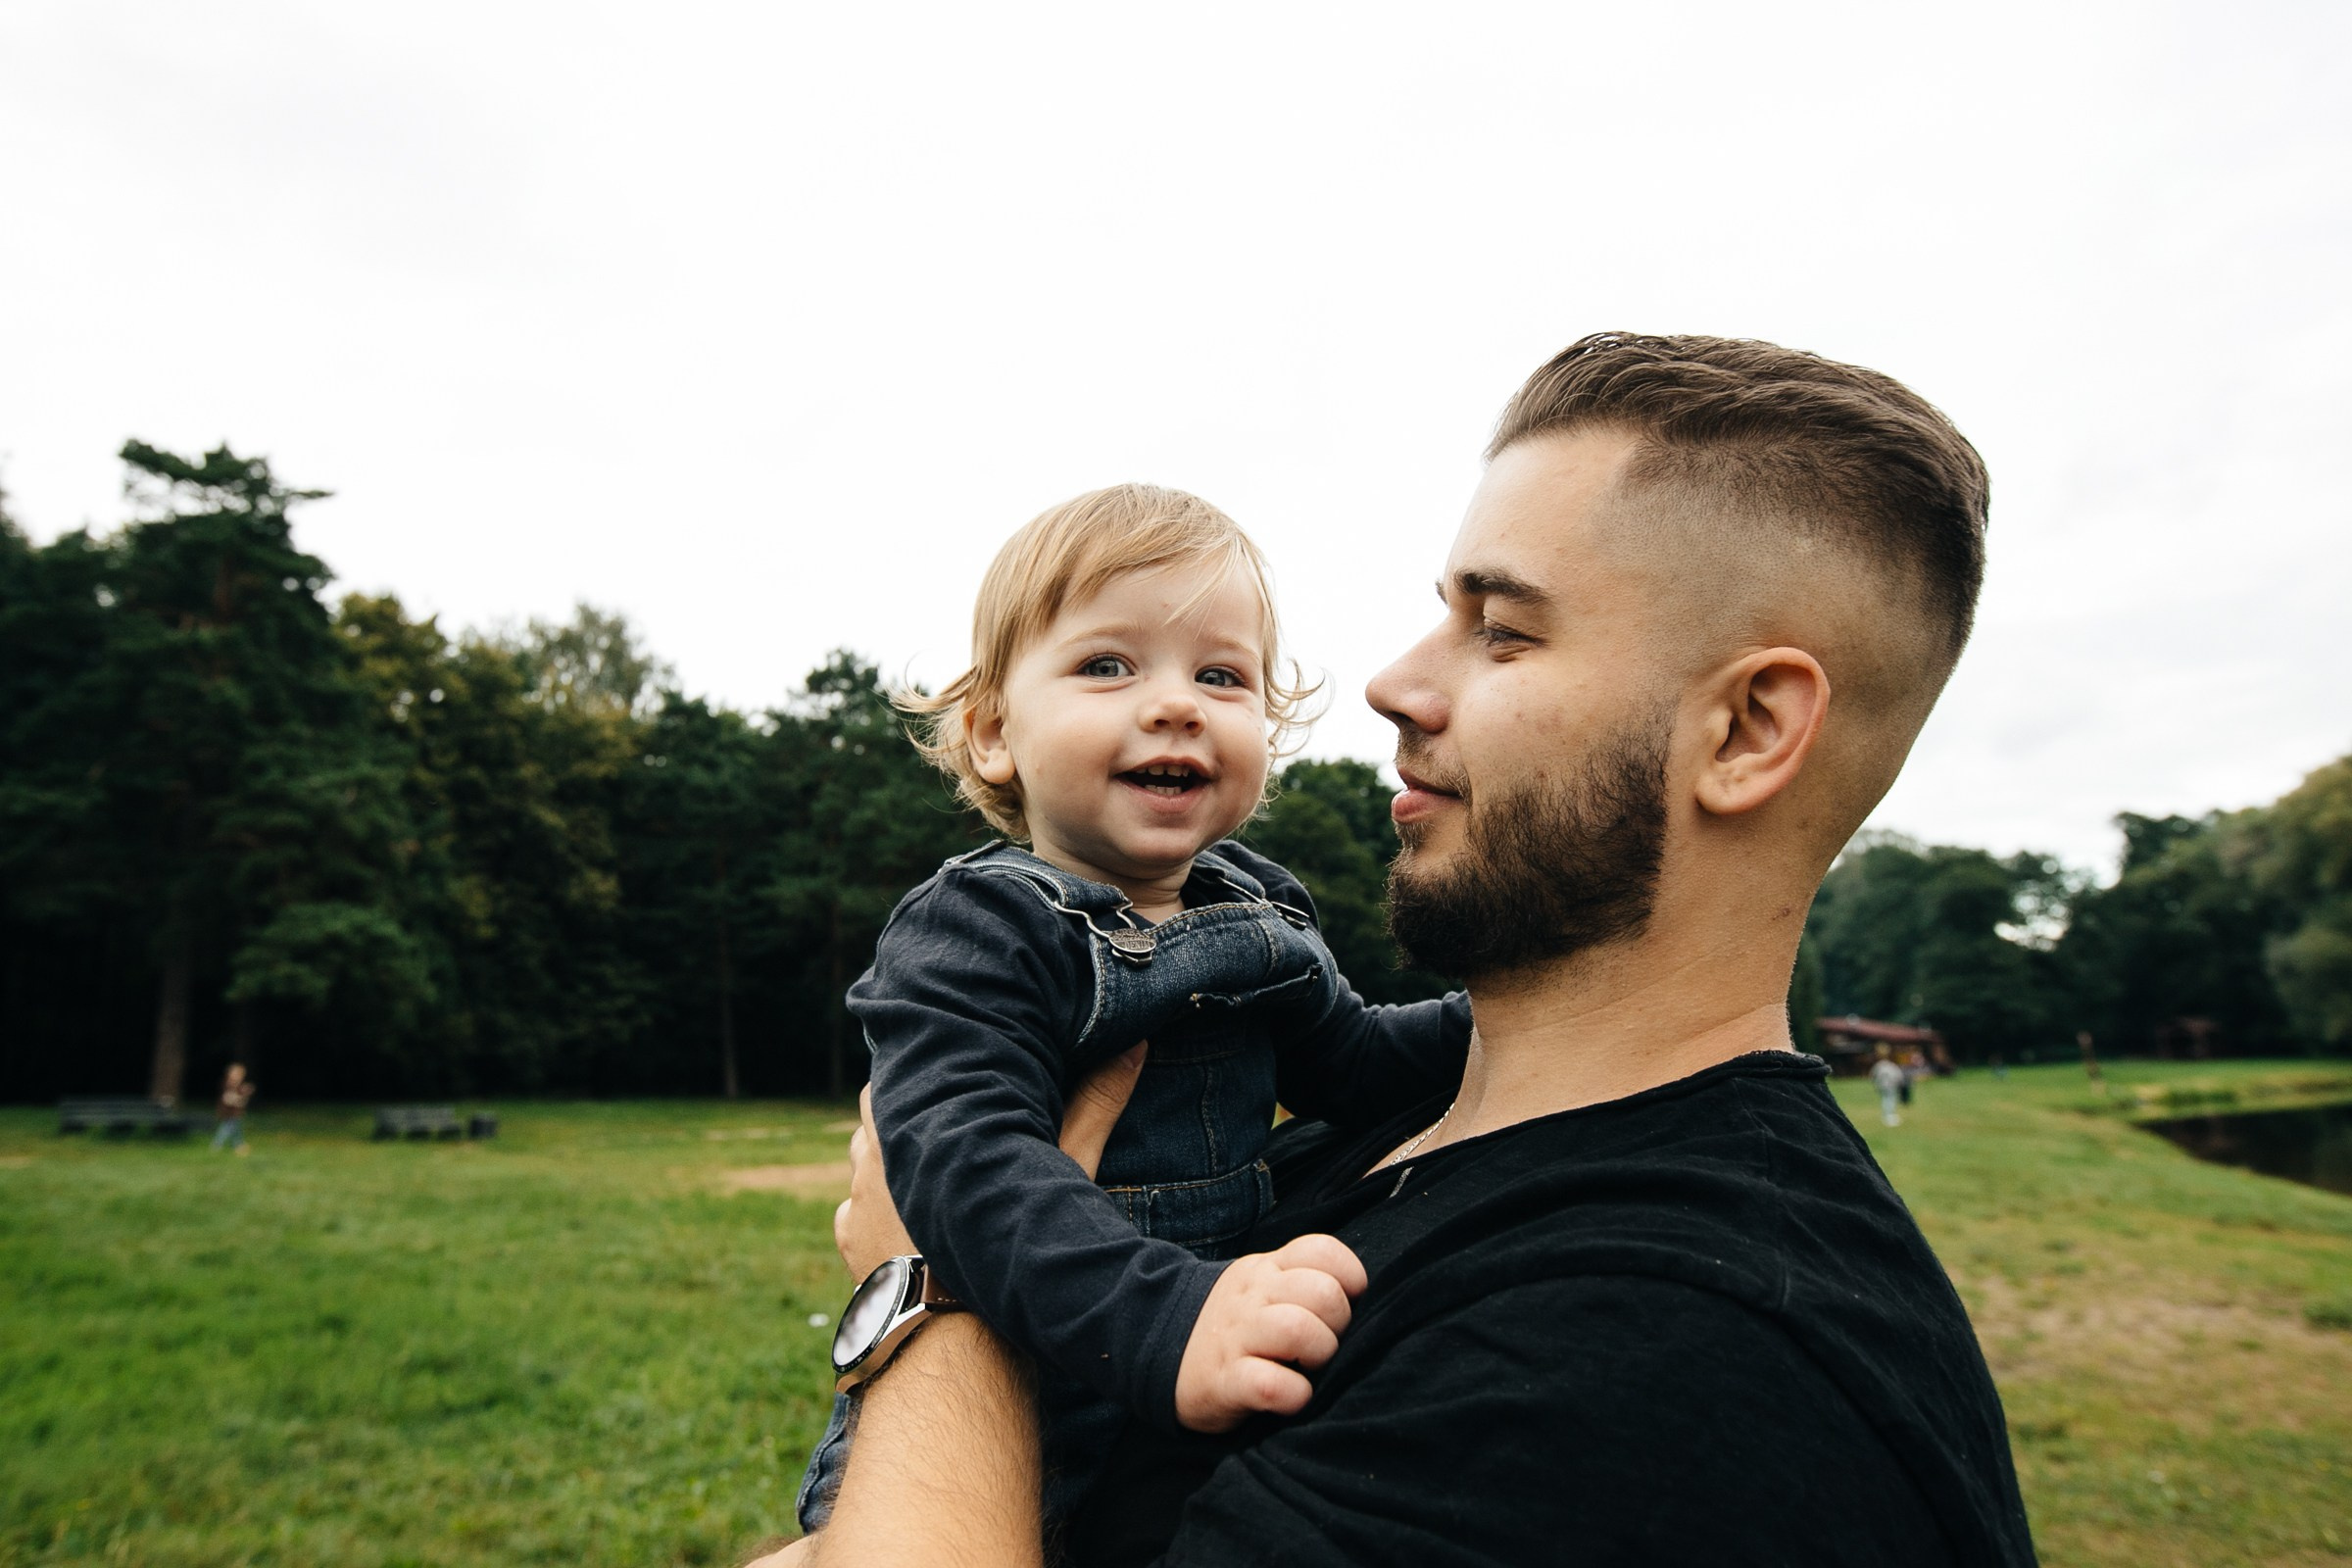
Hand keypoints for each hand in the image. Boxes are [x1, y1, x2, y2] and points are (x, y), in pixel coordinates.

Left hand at [831, 1043, 1151, 1279]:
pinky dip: (876, 1213)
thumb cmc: (1009, 1247)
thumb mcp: (1064, 1169)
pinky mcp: (849, 1241)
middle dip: (905, 1119)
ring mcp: (855, 1201)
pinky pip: (854, 1211)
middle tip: (946, 1131)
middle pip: (875, 1115)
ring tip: (931, 1177)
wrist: (957, 1343)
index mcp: (914, 1125)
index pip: (894, 1075)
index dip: (921, 1076)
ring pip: (864, 1164)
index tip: (947, 1080)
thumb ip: (1095, 1105)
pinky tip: (911, 1225)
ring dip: (888, 1165)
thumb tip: (1134, 1047)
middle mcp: (872, 1157)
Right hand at [1173, 1233, 1367, 1432]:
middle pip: (1322, 1292)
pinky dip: (1293, 1395)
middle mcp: (1253, 1297)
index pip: (1322, 1250)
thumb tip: (1360, 1297)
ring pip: (1298, 1329)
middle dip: (1339, 1323)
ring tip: (1308, 1367)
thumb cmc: (1233, 1323)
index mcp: (1267, 1269)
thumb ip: (1302, 1279)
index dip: (1348, 1278)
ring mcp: (1238, 1337)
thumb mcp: (1260, 1285)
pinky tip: (1291, 1397)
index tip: (1345, 1304)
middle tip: (1324, 1343)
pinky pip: (1270, 1385)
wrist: (1158, 1349)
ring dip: (1318, 1353)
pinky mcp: (1225, 1381)